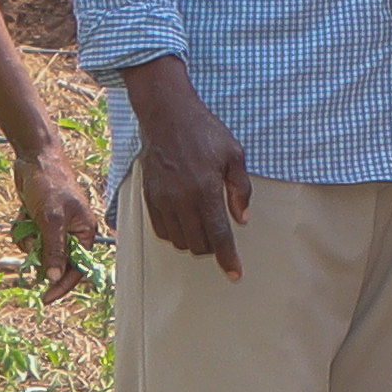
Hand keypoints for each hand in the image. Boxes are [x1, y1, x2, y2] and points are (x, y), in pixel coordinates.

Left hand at [10, 139, 103, 287]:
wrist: (34, 157)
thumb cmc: (49, 184)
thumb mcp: (51, 219)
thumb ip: (54, 250)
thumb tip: (54, 278)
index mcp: (84, 232)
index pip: (78, 268)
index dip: (62, 284)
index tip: (46, 298)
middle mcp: (72, 232)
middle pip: (55, 261)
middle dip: (39, 254)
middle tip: (30, 242)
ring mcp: (55, 227)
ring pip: (38, 251)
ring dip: (27, 241)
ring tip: (26, 222)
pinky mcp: (40, 221)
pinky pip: (29, 238)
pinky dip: (22, 230)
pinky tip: (21, 215)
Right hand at [121, 64, 249, 270]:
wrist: (167, 116)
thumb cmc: (205, 132)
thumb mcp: (234, 155)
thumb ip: (241, 189)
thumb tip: (242, 219)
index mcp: (205, 190)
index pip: (219, 235)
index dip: (228, 259)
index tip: (235, 274)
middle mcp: (181, 199)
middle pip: (198, 244)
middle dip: (212, 248)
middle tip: (221, 238)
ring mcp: (162, 199)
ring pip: (179, 240)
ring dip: (194, 242)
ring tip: (204, 228)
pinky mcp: (149, 197)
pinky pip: (161, 230)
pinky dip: (175, 234)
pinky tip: (185, 223)